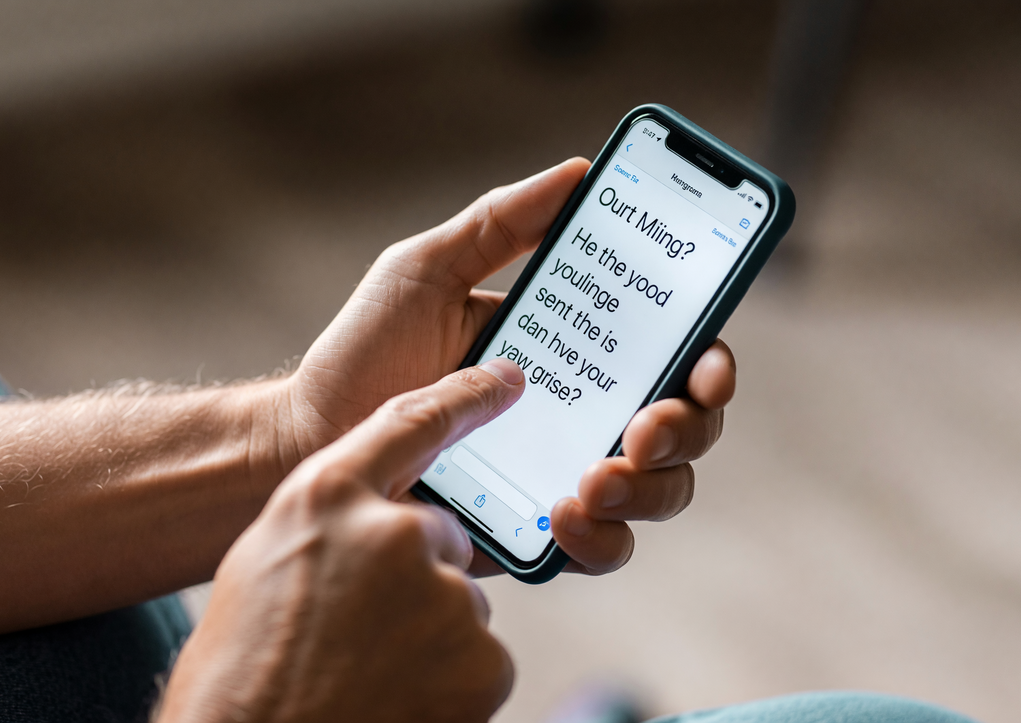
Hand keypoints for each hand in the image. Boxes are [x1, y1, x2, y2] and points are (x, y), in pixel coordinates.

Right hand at [158, 361, 525, 722]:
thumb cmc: (240, 672)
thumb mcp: (260, 566)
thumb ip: (329, 525)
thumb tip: (381, 520)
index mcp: (326, 498)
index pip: (409, 423)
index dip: (462, 397)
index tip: (506, 379)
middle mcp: (392, 531)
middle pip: (440, 536)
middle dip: (415, 576)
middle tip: (360, 630)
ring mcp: (442, 594)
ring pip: (457, 604)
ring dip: (428, 635)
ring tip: (365, 673)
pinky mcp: (482, 659)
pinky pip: (480, 658)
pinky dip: (450, 683)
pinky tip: (397, 700)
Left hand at [278, 159, 737, 576]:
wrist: (311, 437)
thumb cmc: (366, 353)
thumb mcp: (427, 270)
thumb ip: (500, 224)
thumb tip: (576, 171)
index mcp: (572, 349)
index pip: (670, 350)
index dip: (709, 357)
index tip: (706, 361)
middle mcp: (581, 413)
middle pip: (686, 425)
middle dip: (688, 428)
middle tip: (644, 426)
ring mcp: (564, 473)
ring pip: (659, 491)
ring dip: (651, 487)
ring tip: (597, 477)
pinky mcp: (535, 531)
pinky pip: (602, 547)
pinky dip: (602, 539)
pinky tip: (564, 517)